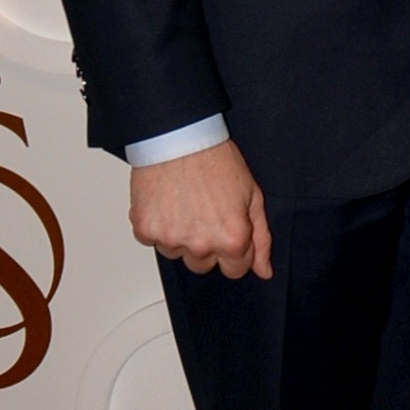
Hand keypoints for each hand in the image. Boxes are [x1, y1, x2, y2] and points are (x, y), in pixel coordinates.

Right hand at [129, 141, 271, 279]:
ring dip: (180, 236)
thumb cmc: (216, 161)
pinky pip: (152, 240)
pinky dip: (157, 226)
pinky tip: (167, 203)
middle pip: (203, 265)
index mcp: (232, 239)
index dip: (233, 250)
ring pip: (176, 254)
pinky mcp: (146, 230)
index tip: (227, 232)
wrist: (179, 138)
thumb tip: (263, 271)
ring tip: (184, 204)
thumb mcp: (252, 196)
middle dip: (206, 245)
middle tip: (204, 214)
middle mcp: (201, 245)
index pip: (235, 270)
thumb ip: (260, 238)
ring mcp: (171, 240)